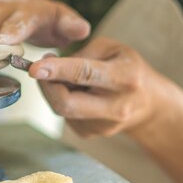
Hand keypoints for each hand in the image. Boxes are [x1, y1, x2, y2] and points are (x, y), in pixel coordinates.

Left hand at [29, 37, 176, 136]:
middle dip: (46, 85)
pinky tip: (77, 93)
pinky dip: (62, 99)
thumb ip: (81, 54)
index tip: (34, 68)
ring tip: (67, 78)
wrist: (148, 104)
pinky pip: (64, 114)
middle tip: (40, 69)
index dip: (56, 70)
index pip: (84, 74)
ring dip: (54, 90)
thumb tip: (48, 66)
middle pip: (66, 103)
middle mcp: (116, 106)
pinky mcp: (90, 134)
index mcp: (125, 77)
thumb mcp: (111, 48)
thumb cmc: (127, 68)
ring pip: (61, 109)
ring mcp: (102, 126)